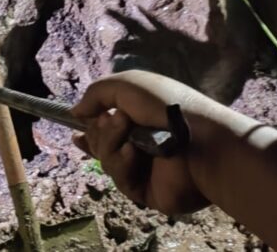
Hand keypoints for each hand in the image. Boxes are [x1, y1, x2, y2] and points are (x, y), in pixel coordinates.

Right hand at [70, 70, 210, 215]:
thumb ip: (95, 94)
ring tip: (130, 138)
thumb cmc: (166, 107)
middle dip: (101, 132)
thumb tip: (75, 112)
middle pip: (100, 143)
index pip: (105, 127)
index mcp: (138, 119)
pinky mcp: (146, 190)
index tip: (77, 131)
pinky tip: (133, 154)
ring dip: (111, 145)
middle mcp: (140, 143)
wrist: (201, 142)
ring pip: (106, 160)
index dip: (89, 130)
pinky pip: (120, 179)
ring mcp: (143, 168)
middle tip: (115, 122)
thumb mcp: (125, 85)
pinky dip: (122, 164)